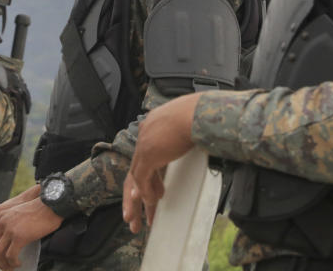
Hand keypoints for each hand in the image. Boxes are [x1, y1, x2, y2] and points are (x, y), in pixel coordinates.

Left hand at [0, 197, 61, 268]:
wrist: (52, 205)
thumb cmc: (41, 211)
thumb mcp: (20, 214)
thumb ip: (12, 225)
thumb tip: (10, 244)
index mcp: (1, 217)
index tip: (1, 259)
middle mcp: (2, 222)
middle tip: (5, 266)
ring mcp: (10, 229)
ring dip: (3, 264)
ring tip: (11, 267)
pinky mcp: (19, 236)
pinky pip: (10, 256)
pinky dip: (13, 263)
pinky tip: (19, 263)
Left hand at [122, 92, 201, 232]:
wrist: (198, 112)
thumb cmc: (201, 114)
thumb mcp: (189, 124)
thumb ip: (185, 134)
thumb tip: (197, 139)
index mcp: (154, 125)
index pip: (146, 155)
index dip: (148, 175)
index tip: (154, 189)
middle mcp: (145, 134)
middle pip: (136, 168)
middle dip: (134, 193)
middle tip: (131, 213)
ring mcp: (145, 144)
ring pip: (135, 178)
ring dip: (136, 201)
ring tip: (137, 220)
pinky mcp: (148, 155)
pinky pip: (142, 180)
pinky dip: (145, 193)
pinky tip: (152, 204)